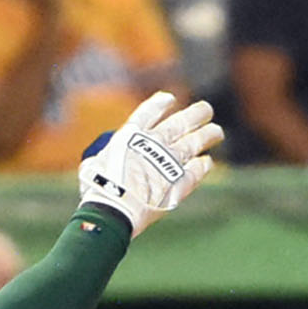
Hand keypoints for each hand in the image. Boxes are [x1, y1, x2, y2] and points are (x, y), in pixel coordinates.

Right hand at [77, 93, 221, 234]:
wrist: (115, 209)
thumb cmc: (98, 189)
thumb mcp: (91, 166)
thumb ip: (101, 159)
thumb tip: (99, 162)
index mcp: (131, 137)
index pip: (149, 112)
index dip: (159, 104)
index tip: (169, 98)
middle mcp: (154, 144)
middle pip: (180, 123)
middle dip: (195, 114)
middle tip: (206, 110)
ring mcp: (170, 162)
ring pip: (194, 142)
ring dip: (207, 135)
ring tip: (217, 132)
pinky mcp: (180, 182)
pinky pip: (196, 170)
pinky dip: (202, 165)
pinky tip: (206, 161)